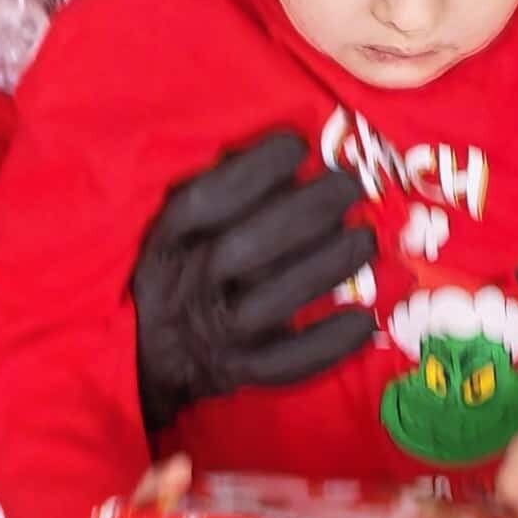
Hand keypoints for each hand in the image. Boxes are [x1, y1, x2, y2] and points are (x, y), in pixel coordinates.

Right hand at [130, 131, 374, 441]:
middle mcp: (186, 289)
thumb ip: (225, 193)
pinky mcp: (239, 373)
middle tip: (348, 185)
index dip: (251, 171)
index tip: (297, 145)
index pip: (203, 202)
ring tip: (366, 239)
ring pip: (270, 303)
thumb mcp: (181, 231)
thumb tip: (290, 157)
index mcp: (166, 245)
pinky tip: (364, 320)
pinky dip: (327, 344)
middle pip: (243, 248)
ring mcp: (214, 336)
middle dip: (303, 212)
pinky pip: (286, 365)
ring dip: (324, 268)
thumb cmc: (181, 273)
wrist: (152, 358)